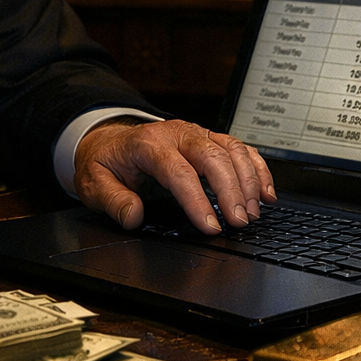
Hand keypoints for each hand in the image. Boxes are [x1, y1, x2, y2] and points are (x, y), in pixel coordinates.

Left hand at [73, 119, 275, 233]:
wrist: (110, 140)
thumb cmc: (107, 162)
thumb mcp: (94, 183)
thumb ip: (113, 200)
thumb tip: (133, 217)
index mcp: (148, 144)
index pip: (178, 172)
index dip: (197, 200)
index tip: (210, 226)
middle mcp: (176, 134)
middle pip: (212, 157)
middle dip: (231, 191)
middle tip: (239, 222)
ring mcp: (196, 134)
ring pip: (231, 150)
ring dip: (248, 181)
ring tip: (253, 213)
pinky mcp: (209, 139)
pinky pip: (240, 149)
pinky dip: (258, 169)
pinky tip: (266, 193)